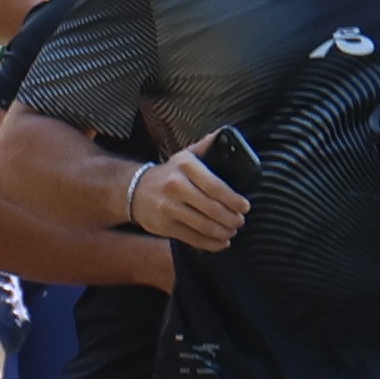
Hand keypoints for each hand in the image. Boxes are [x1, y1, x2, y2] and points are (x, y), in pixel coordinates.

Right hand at [127, 143, 246, 252]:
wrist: (134, 190)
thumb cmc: (168, 173)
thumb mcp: (185, 155)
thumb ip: (205, 146)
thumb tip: (224, 134)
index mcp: (185, 166)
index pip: (215, 186)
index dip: (234, 199)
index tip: (245, 206)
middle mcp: (176, 186)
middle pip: (212, 209)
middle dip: (232, 219)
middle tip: (240, 221)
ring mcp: (169, 208)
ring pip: (205, 226)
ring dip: (224, 232)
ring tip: (232, 231)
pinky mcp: (165, 226)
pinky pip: (194, 239)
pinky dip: (212, 244)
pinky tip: (221, 242)